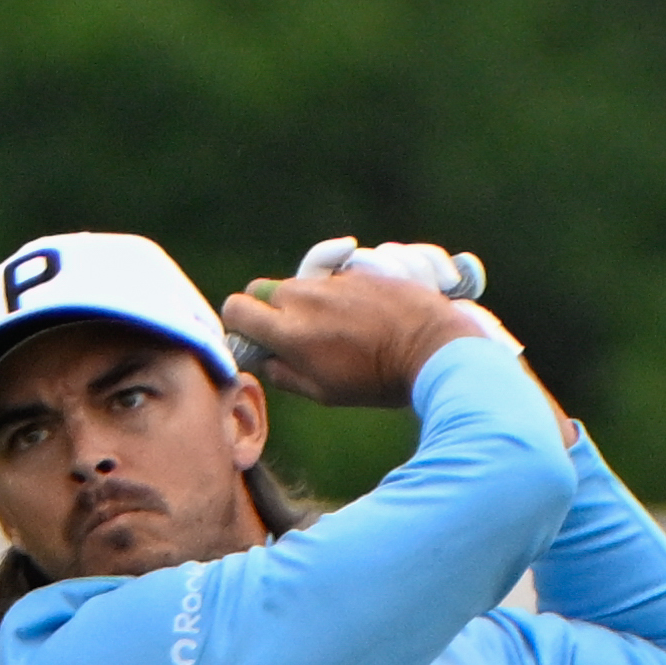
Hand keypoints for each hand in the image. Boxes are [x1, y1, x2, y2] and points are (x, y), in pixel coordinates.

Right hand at [224, 255, 512, 411]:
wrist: (429, 347)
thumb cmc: (377, 380)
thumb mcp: (325, 392)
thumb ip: (285, 375)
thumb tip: (266, 361)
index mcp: (289, 331)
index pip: (236, 308)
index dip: (239, 324)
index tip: (255, 339)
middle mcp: (303, 298)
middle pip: (263, 292)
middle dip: (269, 313)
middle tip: (294, 338)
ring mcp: (330, 281)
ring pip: (298, 287)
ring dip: (304, 305)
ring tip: (336, 333)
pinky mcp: (354, 271)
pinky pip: (330, 282)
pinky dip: (335, 299)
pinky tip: (360, 321)